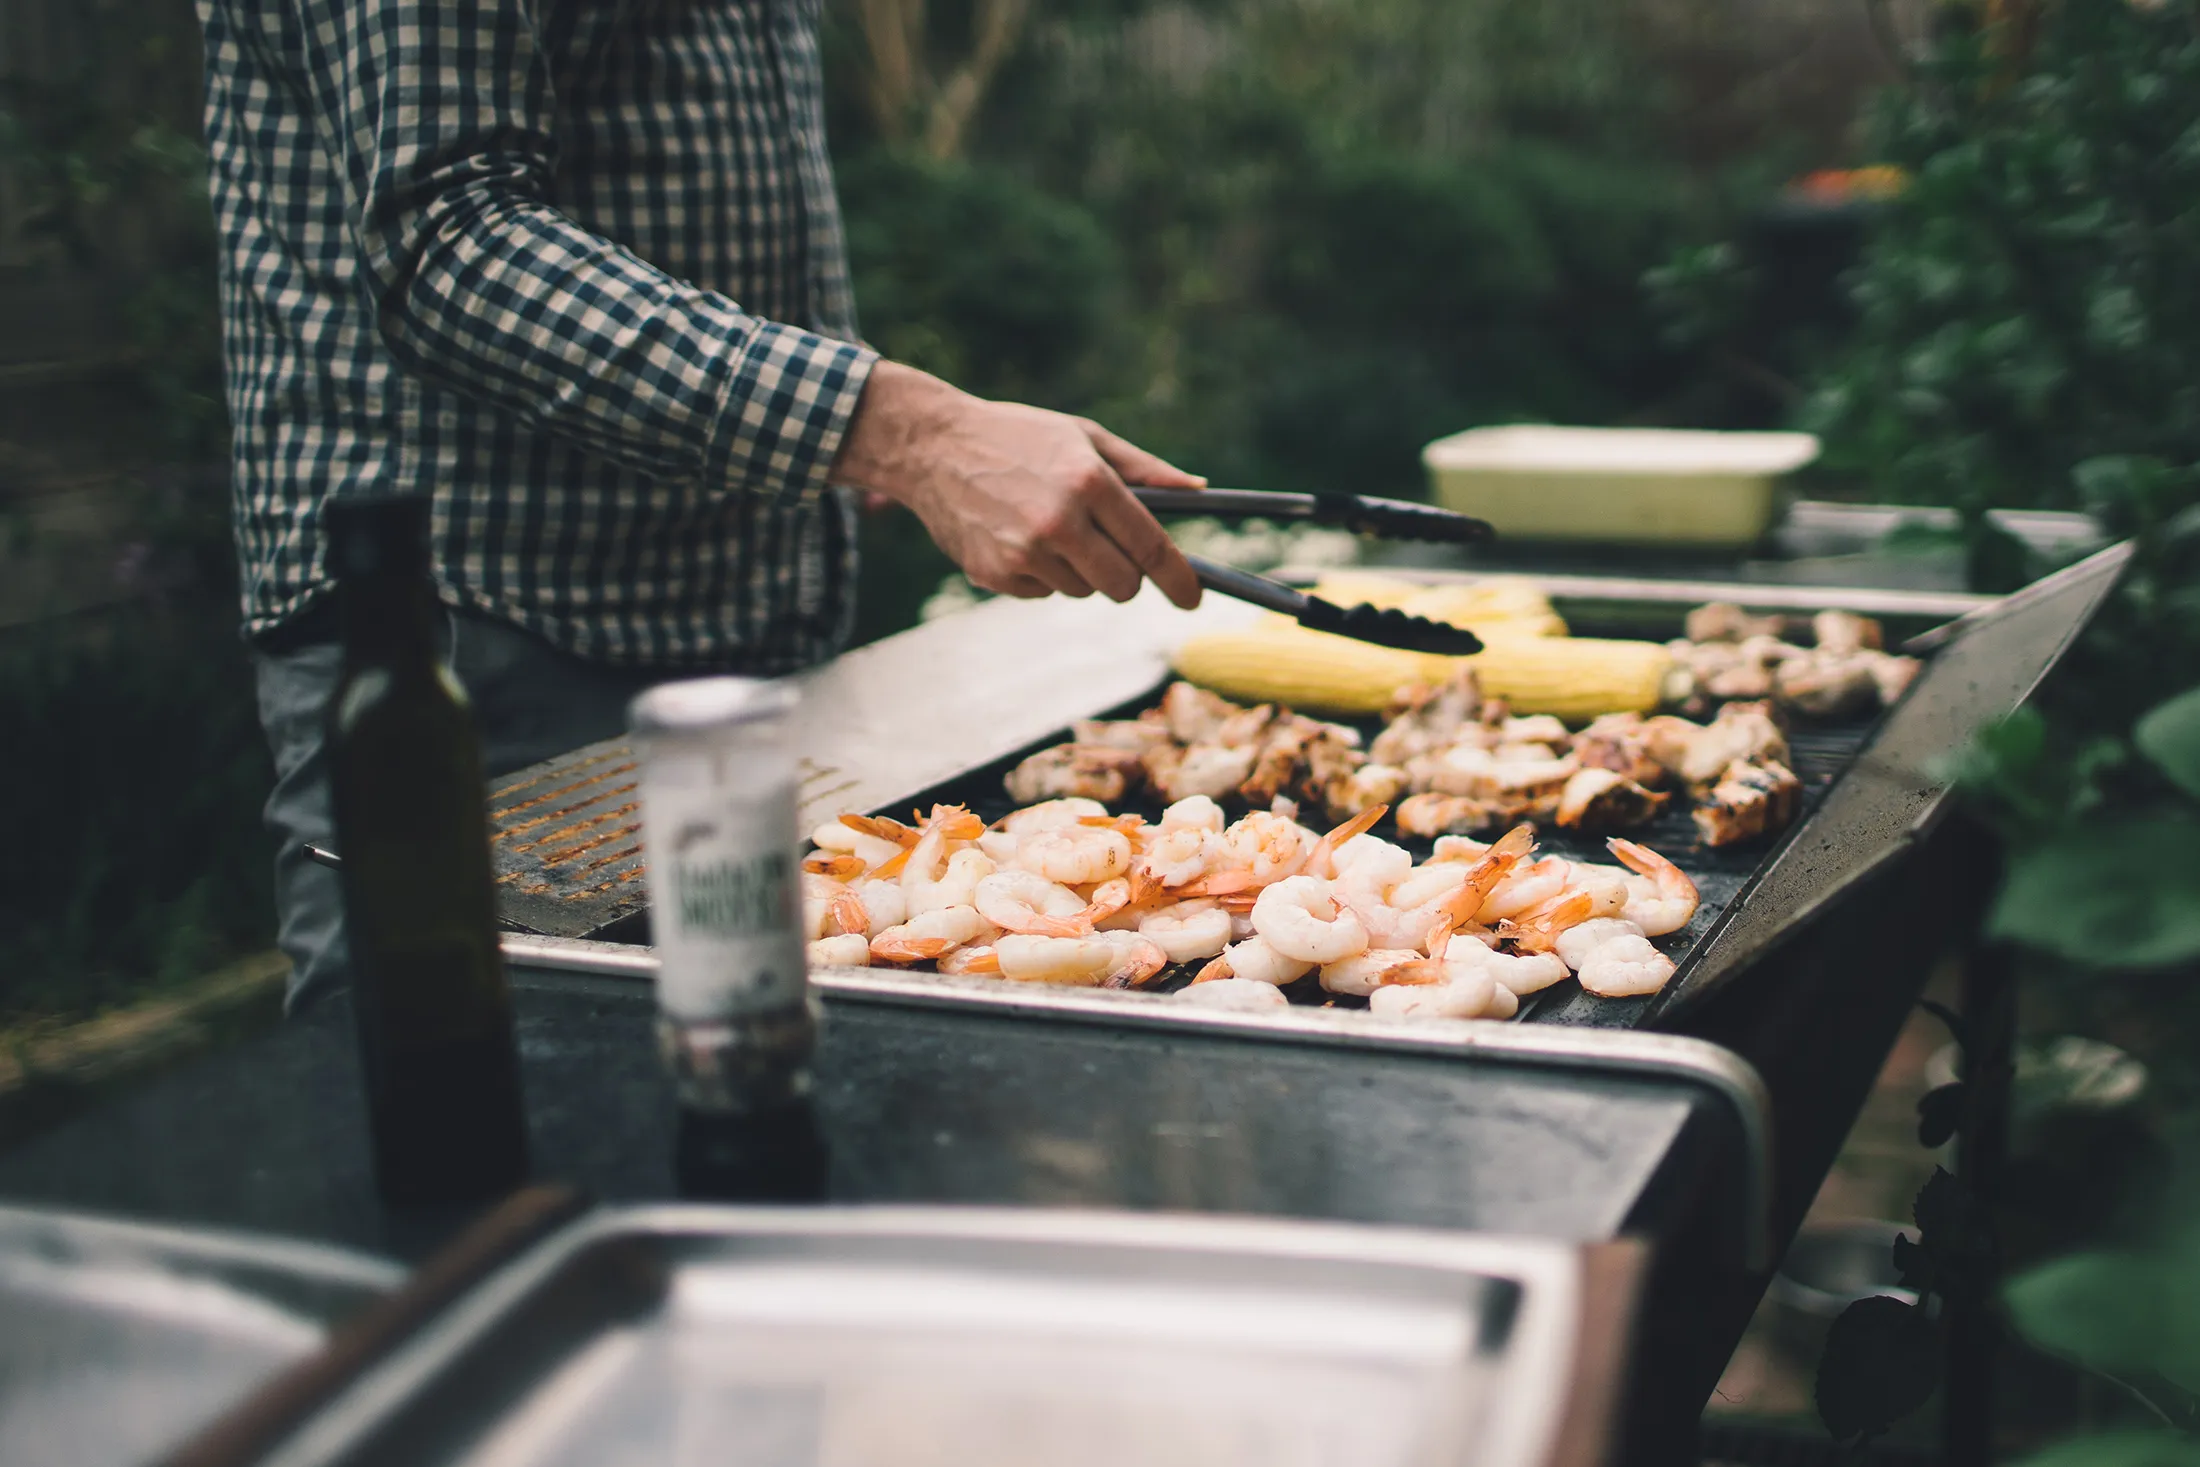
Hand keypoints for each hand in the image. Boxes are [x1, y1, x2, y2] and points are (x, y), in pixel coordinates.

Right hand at [831, 362, 1204, 608]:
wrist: (932, 447)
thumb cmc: (1017, 436)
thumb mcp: (1083, 436)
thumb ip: (1143, 469)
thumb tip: (1197, 490)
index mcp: (1089, 482)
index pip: (1150, 546)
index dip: (1179, 578)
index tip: (1192, 598)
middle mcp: (1059, 521)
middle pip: (1122, 585)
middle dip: (1126, 577)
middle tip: (1111, 553)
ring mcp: (1025, 552)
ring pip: (1082, 591)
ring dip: (1078, 570)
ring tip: (1047, 528)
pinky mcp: (996, 574)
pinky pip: (1043, 593)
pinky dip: (1041, 575)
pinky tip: (1017, 537)